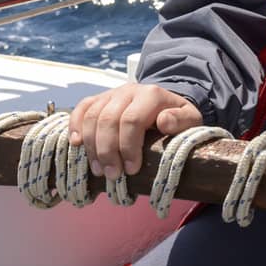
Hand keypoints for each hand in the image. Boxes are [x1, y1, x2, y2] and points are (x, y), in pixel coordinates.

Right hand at [68, 83, 203, 178]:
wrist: (164, 103)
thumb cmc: (176, 118)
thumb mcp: (190, 119)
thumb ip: (182, 121)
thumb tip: (164, 122)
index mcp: (151, 95)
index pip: (132, 119)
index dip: (128, 146)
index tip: (131, 169)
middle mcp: (128, 91)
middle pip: (108, 119)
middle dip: (107, 151)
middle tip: (112, 175)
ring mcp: (110, 94)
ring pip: (92, 116)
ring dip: (91, 146)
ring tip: (98, 169)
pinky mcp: (98, 100)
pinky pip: (81, 109)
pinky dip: (75, 126)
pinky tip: (76, 145)